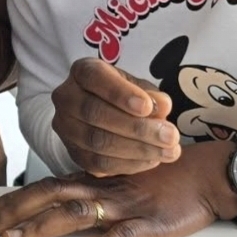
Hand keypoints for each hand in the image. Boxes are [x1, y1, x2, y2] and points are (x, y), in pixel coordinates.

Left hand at [0, 139, 236, 236]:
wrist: (208, 175)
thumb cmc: (163, 181)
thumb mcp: (120, 184)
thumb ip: (90, 195)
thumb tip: (53, 209)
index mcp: (96, 182)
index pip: (46, 188)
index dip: (15, 200)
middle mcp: (104, 191)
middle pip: (52, 198)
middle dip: (17, 212)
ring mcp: (127, 207)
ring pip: (79, 214)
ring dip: (44, 226)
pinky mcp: (152, 225)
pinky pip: (124, 234)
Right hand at [53, 57, 180, 175]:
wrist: (102, 115)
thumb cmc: (124, 95)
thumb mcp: (138, 87)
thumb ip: (150, 95)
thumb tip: (162, 107)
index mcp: (82, 72)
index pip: (94, 78)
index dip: (120, 94)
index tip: (147, 107)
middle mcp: (66, 98)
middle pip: (95, 113)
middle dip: (137, 127)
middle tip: (170, 136)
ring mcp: (65, 128)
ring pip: (97, 142)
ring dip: (138, 149)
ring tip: (168, 151)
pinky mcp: (73, 154)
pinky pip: (99, 164)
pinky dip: (129, 164)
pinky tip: (152, 160)